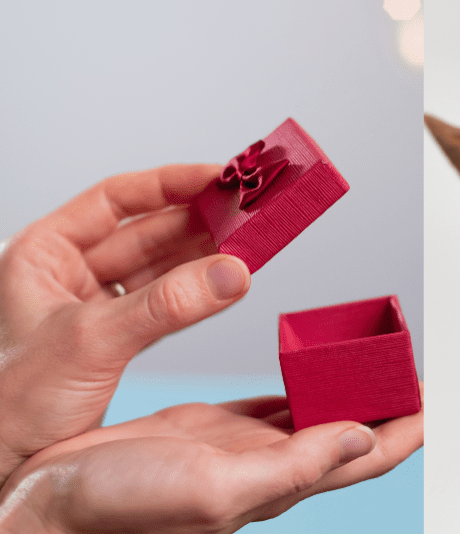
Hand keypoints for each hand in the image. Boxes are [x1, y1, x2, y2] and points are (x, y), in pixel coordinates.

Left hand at [0, 165, 250, 484]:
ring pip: (159, 266)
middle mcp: (66, 273)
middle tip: (247, 214)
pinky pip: (164, 302)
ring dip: (204, 256)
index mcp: (42, 253)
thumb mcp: (91, 341)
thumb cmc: (7, 405)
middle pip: (146, 230)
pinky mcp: (113, 339)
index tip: (219, 179)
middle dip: (199, 222)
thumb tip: (231, 273)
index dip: (170, 184)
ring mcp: (91, 306)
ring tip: (249, 244)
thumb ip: (166, 306)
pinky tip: (225, 283)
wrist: (1, 467)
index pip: (115, 198)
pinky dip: (196, 293)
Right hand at [0, 390, 423, 532]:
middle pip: (352, 431)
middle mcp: (274, 465)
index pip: (367, 455)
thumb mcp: (218, 486)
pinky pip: (275, 402)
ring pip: (318, 414)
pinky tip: (314, 370)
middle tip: (411, 366)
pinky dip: (301, 384)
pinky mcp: (217, 427)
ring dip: (349, 391)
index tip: (435, 396)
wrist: (59, 501)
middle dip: (386, 404)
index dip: (407, 429)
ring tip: (374, 361)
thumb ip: (294, 466)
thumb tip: (362, 440)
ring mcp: (247, 445)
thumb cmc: (126, 506)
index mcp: (282, 482)